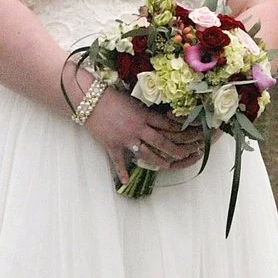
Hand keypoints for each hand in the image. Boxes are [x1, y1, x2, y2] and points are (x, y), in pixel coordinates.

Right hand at [83, 88, 203, 188]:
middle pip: (161, 142)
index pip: (167, 125)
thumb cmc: (110, 96)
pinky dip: (121, 172)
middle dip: (175, 150)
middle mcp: (138, 128)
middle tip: (184, 155)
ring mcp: (125, 138)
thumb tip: (154, 117)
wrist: (89, 99)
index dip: (179, 131)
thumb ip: (143, 111)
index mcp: (144, 115)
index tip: (188, 135)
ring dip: (158, 161)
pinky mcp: (112, 145)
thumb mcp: (132, 101)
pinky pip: (118, 161)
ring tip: (166, 166)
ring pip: (146, 153)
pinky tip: (125, 181)